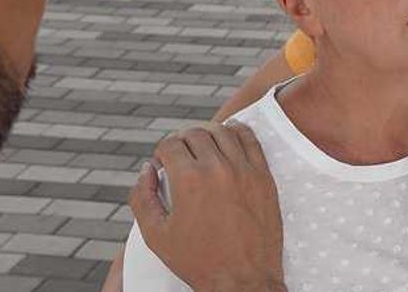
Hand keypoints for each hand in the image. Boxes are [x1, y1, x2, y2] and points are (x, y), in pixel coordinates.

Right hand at [128, 121, 284, 291]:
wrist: (243, 279)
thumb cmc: (198, 260)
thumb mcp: (156, 234)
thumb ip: (142, 197)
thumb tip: (147, 169)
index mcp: (189, 179)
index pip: (170, 144)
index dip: (161, 153)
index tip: (162, 165)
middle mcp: (218, 168)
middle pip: (195, 133)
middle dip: (181, 141)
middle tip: (179, 157)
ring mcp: (245, 170)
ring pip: (223, 131)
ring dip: (207, 134)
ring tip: (201, 148)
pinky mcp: (264, 176)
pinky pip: (251, 140)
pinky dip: (237, 132)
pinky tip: (228, 137)